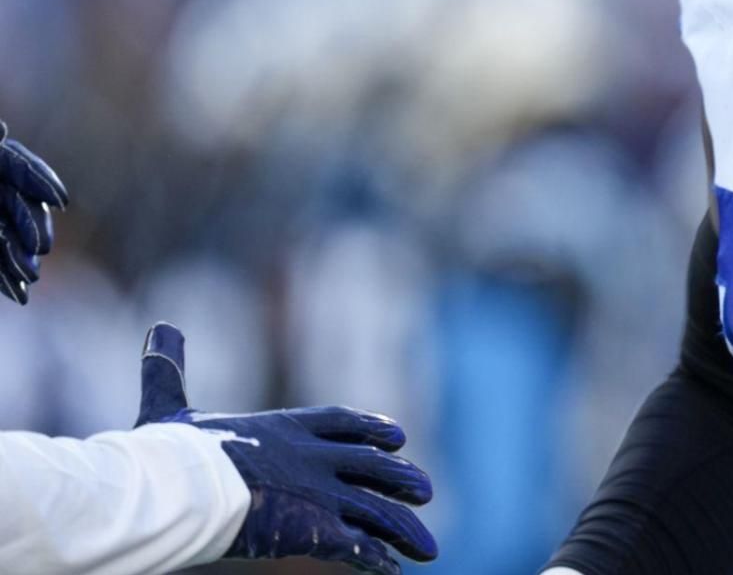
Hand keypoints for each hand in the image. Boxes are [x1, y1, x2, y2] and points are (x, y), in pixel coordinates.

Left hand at [0, 121, 67, 304]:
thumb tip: (0, 130)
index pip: (18, 169)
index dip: (39, 181)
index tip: (59, 199)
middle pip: (17, 208)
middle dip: (32, 230)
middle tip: (40, 251)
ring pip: (8, 238)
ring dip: (18, 260)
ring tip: (28, 280)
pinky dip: (4, 278)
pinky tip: (16, 294)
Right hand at [134, 323, 438, 573]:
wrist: (179, 489)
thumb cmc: (168, 455)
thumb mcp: (171, 409)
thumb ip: (169, 372)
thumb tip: (159, 328)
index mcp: (283, 428)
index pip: (339, 422)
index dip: (369, 428)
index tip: (397, 435)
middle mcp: (312, 459)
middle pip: (371, 466)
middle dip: (399, 479)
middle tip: (425, 489)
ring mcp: (319, 495)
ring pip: (376, 512)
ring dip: (403, 528)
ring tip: (427, 547)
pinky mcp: (315, 531)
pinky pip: (357, 548)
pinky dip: (377, 560)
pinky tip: (393, 571)